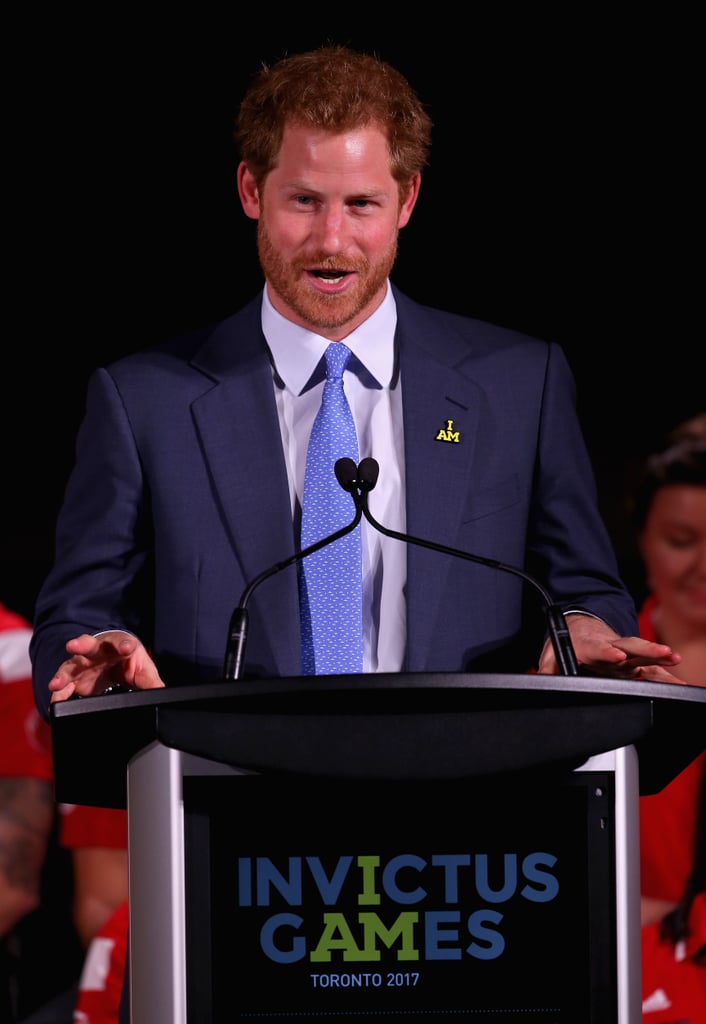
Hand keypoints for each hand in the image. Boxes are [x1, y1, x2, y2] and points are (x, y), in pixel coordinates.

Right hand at [48, 631, 165, 702]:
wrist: (113, 662)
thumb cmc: (129, 661)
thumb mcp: (143, 670)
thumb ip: (151, 681)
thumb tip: (163, 694)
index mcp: (119, 644)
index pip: (123, 642)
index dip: (125, 645)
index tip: (128, 648)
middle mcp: (98, 651)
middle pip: (89, 645)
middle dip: (81, 645)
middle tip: (74, 645)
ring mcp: (84, 663)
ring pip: (71, 666)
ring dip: (63, 674)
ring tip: (56, 683)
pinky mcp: (75, 678)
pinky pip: (64, 687)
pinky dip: (59, 695)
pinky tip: (54, 702)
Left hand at [537, 614, 683, 681]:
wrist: (580, 624)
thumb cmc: (568, 640)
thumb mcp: (550, 652)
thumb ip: (547, 667)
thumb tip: (542, 680)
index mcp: (588, 644)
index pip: (597, 648)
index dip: (606, 652)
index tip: (616, 655)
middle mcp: (609, 646)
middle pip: (628, 646)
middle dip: (645, 649)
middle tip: (661, 652)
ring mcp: (622, 652)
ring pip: (641, 653)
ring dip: (658, 656)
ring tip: (673, 657)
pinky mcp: (631, 659)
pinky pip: (649, 667)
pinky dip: (663, 672)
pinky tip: (678, 679)